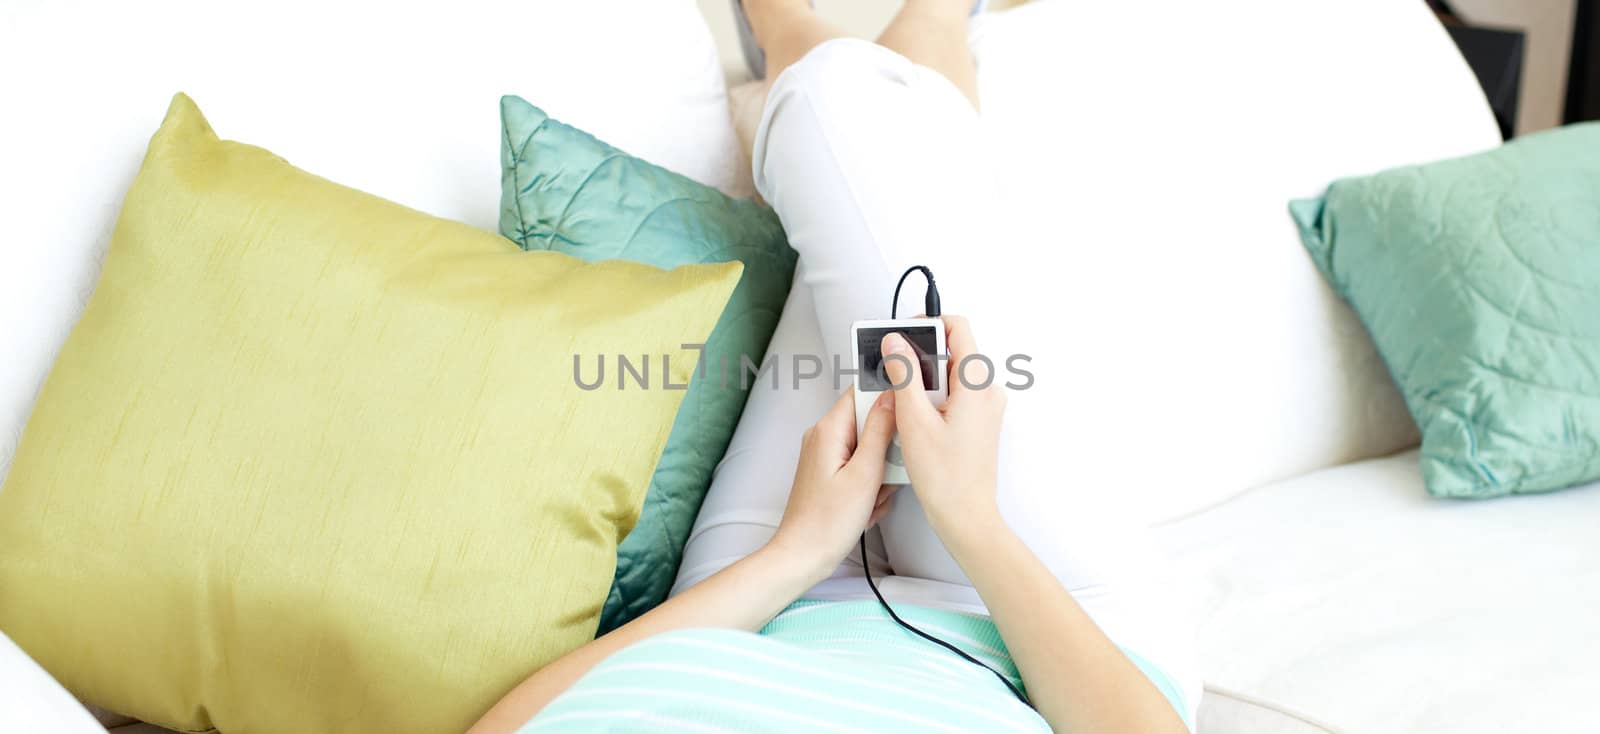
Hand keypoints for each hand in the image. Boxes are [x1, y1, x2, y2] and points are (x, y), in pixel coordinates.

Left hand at [767, 388, 898, 580]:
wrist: (803, 556)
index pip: (863, 391)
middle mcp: (823, 436)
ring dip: (879, 473)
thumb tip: (892, 396)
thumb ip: (880, 431)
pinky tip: (865, 506)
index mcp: (829, 429)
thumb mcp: (865, 474)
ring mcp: (825, 454)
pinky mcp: (829, 472)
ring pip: (869, 448)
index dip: (888, 398)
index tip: (906, 416)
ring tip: (872, 498)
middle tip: (884, 477)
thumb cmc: (827, 523)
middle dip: (886, 449)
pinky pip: (860, 467)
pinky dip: (869, 485)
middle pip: (870, 422)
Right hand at [880, 315, 1005, 533]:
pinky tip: (916, 423)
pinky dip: (931, 400)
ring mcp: (985, 407)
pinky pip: (953, 395)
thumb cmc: (946, 477)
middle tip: (894, 380)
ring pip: (949, 375)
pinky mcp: (978, 421)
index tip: (901, 337)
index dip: (927, 325)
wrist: (965, 516)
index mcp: (976, 383)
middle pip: (950, 351)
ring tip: (906, 410)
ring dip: (923, 383)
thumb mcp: (913, 419)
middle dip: (919, 359)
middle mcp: (987, 390)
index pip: (956, 327)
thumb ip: (904, 374)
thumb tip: (894, 343)